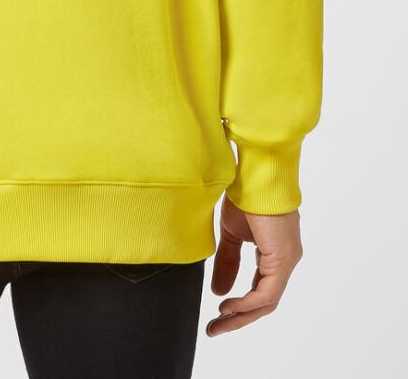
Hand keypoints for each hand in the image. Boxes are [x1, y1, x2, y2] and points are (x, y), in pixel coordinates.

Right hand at [207, 195, 302, 335]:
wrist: (255, 174)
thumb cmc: (246, 195)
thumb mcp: (231, 234)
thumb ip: (226, 262)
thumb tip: (218, 290)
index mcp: (274, 253)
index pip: (260, 290)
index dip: (239, 305)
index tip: (217, 314)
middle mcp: (286, 260)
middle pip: (264, 301)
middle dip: (238, 318)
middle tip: (215, 329)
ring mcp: (287, 260)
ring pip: (267, 301)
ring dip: (241, 315)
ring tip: (219, 322)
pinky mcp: (282, 259)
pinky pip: (267, 292)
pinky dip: (247, 302)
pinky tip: (228, 306)